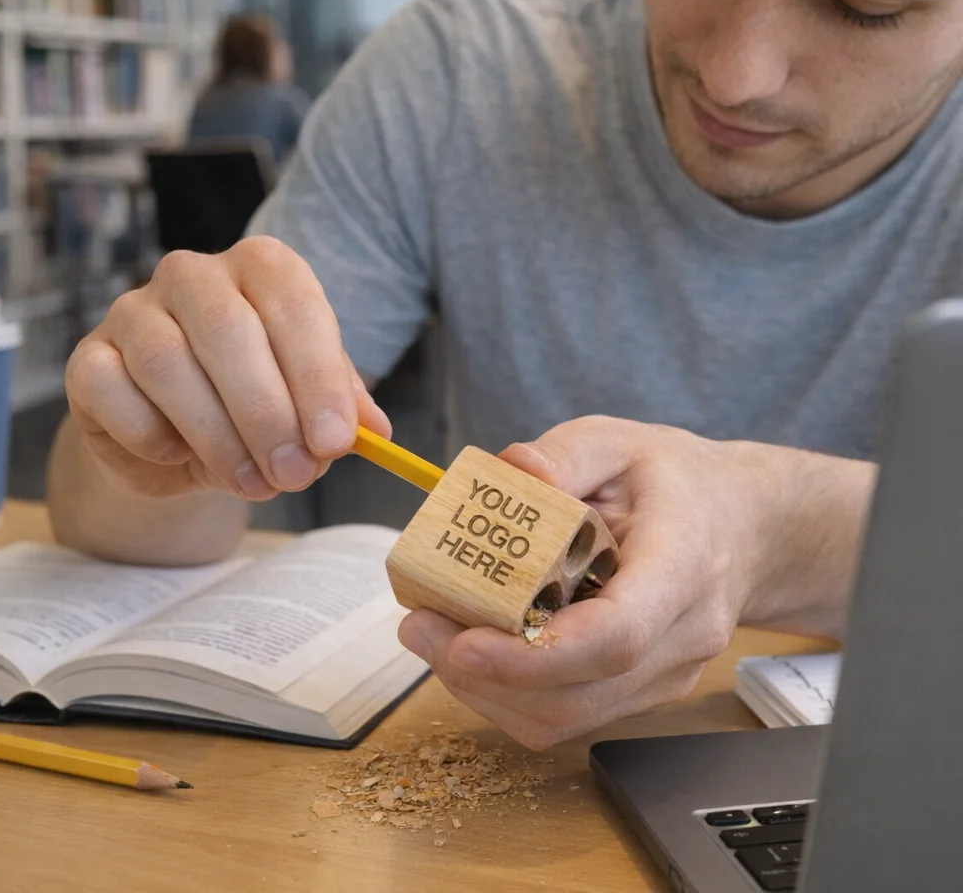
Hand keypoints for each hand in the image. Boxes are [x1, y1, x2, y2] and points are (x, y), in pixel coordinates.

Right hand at [65, 236, 390, 500]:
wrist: (180, 438)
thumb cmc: (256, 405)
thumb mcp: (309, 404)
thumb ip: (341, 408)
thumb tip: (374, 429)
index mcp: (261, 268)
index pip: (293, 304)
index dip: (317, 375)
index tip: (335, 441)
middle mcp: (194, 275)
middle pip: (229, 329)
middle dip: (268, 413)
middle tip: (294, 474)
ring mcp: (133, 310)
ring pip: (168, 361)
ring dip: (217, 435)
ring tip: (254, 483)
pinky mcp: (88, 358)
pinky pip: (111, 391)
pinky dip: (151, 435)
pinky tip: (180, 458)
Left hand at [397, 417, 779, 749]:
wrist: (742, 526)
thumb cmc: (676, 481)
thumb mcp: (620, 441)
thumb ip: (565, 453)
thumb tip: (510, 470)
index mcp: (684, 565)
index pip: (616, 637)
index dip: (534, 656)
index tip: (462, 644)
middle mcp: (682, 637)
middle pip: (578, 696)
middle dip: (484, 676)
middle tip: (418, 627)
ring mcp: (666, 674)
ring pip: (565, 719)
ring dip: (485, 690)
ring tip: (433, 633)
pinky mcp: (642, 690)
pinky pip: (568, 714)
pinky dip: (508, 692)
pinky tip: (474, 646)